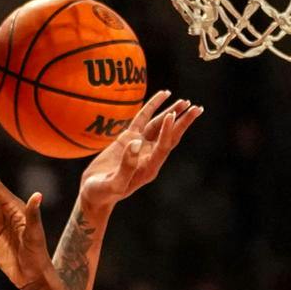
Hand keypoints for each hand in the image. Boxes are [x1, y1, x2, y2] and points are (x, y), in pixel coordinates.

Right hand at [78, 91, 202, 210]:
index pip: (163, 146)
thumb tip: (136, 143)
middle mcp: (149, 156)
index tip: (171, 115)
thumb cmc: (102, 193)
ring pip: (158, 125)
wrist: (94, 193)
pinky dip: (153, 107)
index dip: (168, 131)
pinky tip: (162, 96)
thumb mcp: (113, 185)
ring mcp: (140, 146)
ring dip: (171, 113)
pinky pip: (143, 119)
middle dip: (183, 122)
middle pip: (169, 135)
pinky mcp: (129, 138)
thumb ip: (126, 166)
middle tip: (197, 108)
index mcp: (149, 168)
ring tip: (185, 102)